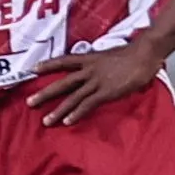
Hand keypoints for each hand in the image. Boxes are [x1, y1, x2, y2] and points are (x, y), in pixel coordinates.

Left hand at [28, 37, 167, 126]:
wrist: (145, 53)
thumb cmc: (133, 54)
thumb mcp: (111, 56)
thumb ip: (102, 65)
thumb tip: (102, 71)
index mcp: (89, 58)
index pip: (64, 61)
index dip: (48, 65)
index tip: (33, 69)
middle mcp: (89, 70)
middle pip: (62, 83)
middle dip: (45, 94)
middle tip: (29, 103)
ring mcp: (97, 81)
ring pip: (72, 97)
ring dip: (58, 110)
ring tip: (46, 121)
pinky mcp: (106, 92)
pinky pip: (88, 104)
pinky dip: (77, 113)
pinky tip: (68, 122)